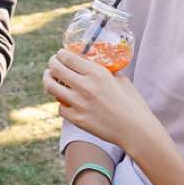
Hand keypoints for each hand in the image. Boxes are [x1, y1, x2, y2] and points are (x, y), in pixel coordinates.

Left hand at [43, 47, 163, 156]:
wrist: (135, 130)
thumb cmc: (132, 104)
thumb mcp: (121, 80)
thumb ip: (107, 72)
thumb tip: (99, 66)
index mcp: (97, 73)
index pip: (68, 57)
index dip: (60, 54)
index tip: (60, 54)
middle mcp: (85, 86)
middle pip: (55, 69)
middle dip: (51, 64)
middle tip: (52, 65)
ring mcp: (79, 103)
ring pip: (51, 87)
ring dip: (48, 81)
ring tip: (50, 79)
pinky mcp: (77, 119)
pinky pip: (60, 107)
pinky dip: (61, 103)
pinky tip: (65, 101)